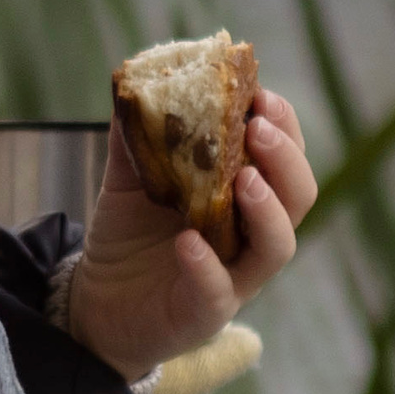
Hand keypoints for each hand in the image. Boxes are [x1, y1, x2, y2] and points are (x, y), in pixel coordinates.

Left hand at [64, 88, 317, 385]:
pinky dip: (207, 265)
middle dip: (285, 159)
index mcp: (243, 196)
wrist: (97, 302)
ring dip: (266, 208)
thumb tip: (135, 80)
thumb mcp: (129, 178)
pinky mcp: (205, 312)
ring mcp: (235, 277)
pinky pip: (219, 291)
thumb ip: (136, 135)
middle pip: (297, 197)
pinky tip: (188, 241)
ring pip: (276, 246)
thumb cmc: (128, 236)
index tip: (261, 94)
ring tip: (243, 179)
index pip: (283, 158)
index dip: (282, 125)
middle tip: (258, 129)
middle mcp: (251, 236)